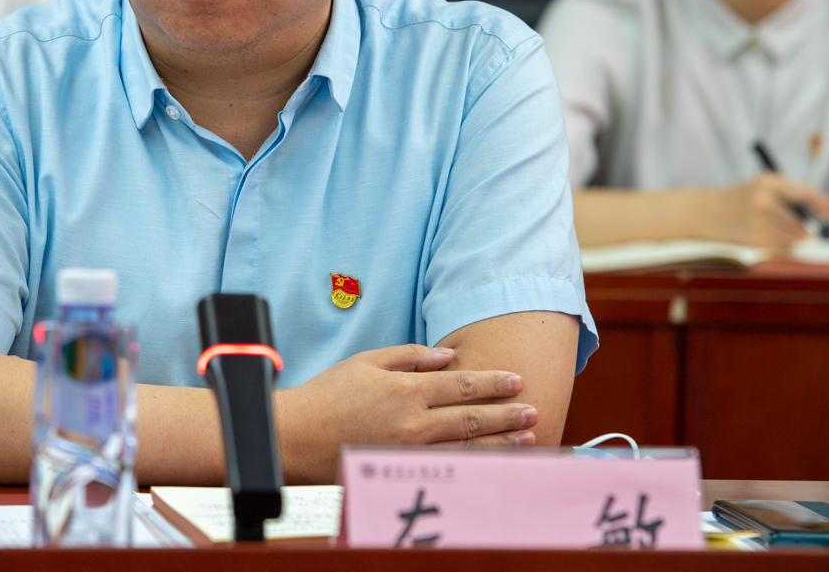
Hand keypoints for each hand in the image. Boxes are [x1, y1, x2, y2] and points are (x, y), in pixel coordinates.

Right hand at [276, 344, 538, 482]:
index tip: (516, 380)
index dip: (493, 382)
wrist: (296, 436)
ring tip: (525, 438)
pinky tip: (491, 463)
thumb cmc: (328, 394)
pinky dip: (473, 466)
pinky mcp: (400, 472)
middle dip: (507, 415)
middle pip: (472, 418)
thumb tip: (448, 356)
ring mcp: (409, 452)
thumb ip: (410, 356)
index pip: (463, 384)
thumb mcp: (367, 361)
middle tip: (533, 410)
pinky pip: (447, 470)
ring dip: (500, 444)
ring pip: (467, 449)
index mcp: (407, 390)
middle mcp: (414, 423)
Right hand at [701, 173, 828, 255]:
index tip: (826, 217)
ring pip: (794, 241)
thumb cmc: (739, 198)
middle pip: (804, 227)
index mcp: (771, 184)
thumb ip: (791, 194)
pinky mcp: (754, 241)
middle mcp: (766, 203)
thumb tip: (822, 217)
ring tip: (772, 233)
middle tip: (792, 229)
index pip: (812, 196)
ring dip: (790, 241)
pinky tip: (764, 239)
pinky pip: (781, 250)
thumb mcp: (763, 185)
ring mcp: (760, 223)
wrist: (705, 213)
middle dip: (802, 231)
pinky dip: (778, 248)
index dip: (825, 209)